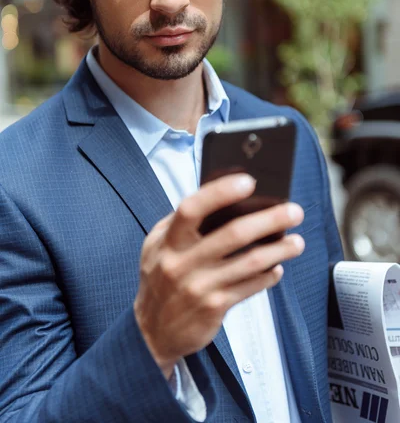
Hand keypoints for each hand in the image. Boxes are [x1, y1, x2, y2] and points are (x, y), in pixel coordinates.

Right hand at [133, 174, 304, 378]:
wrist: (152, 333)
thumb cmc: (161, 279)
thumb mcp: (158, 247)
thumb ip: (181, 223)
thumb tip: (219, 196)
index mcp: (168, 241)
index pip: (192, 208)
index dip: (220, 192)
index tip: (249, 181)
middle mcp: (182, 263)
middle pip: (232, 234)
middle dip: (269, 219)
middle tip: (294, 211)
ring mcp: (199, 287)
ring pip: (250, 262)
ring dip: (279, 250)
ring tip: (297, 242)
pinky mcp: (214, 308)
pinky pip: (251, 287)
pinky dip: (269, 275)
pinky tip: (278, 267)